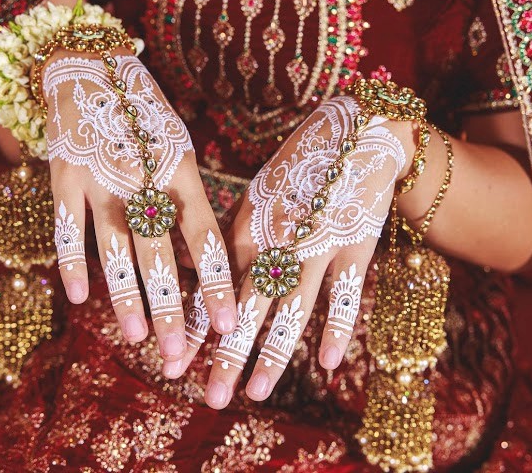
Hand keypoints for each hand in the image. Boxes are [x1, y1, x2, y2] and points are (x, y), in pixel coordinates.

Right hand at [44, 50, 236, 362]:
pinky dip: (71, 263)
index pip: (203, 237)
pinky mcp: (63, 175)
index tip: (227, 324)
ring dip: (125, 297)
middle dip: (170, 309)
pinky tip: (78, 298)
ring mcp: (100, 177)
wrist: (87, 63)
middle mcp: (143, 176)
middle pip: (158, 254)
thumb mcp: (176, 146)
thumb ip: (184, 199)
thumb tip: (195, 259)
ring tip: (135, 339)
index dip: (215, 283)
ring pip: (113, 250)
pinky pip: (66, 228)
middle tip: (179, 355)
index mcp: (180, 169)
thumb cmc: (142, 113)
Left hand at [177, 95, 412, 407]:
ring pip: (291, 309)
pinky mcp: (354, 246)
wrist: (357, 133)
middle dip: (227, 355)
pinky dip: (338, 328)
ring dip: (273, 354)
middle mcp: (276, 241)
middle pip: (248, 308)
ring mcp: (316, 245)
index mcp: (246, 228)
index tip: (174, 363)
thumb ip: (239, 239)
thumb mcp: (258, 197)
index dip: (195, 328)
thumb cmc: (300, 167)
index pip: (214, 289)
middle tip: (211, 398)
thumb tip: (208, 278)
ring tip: (256, 392)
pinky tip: (329, 362)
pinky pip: (346, 295)